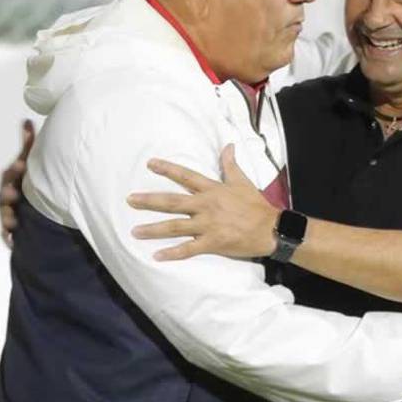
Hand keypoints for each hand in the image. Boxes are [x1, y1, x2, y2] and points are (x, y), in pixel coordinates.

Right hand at [0, 120, 34, 247]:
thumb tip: (27, 121)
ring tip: (13, 221)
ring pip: (4, 215)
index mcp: (12, 180)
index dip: (15, 170)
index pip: (10, 174)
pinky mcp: (11, 231)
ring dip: (7, 217)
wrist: (33, 210)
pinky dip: (8, 237)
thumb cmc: (28, 183)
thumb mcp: (29, 164)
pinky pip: (7, 235)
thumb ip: (27, 145)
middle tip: (14, 194)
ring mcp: (8, 213)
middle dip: (7, 195)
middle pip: (3, 196)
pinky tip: (11, 239)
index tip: (22, 166)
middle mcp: (7, 197)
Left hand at [129, 146, 280, 260]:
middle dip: (149, 200)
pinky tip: (157, 256)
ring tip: (135, 232)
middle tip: (130, 200)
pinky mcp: (212, 242)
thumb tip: (228, 145)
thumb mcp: (242, 181)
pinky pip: (188, 249)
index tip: (150, 164)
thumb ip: (231, 164)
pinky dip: (172, 253)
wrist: (271, 228)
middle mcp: (205, 206)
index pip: (185, 176)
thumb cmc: (256, 205)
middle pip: (172, 202)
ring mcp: (207, 225)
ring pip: (175, 226)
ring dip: (153, 229)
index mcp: (212, 190)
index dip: (168, 169)